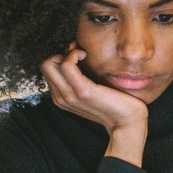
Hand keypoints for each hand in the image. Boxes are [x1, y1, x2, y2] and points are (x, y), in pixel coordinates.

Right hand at [41, 47, 147, 163]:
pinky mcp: (82, 91)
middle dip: (60, 54)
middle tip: (79, 56)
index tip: (78, 58)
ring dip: (68, 53)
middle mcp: (61, 98)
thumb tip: (73, 51)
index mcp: (61, 98)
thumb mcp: (91, 89)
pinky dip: (74, 54)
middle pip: (45, 65)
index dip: (61, 59)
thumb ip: (79, 77)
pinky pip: (66, 64)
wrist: (127, 121)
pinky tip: (86, 55)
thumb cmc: (114, 102)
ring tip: (83, 55)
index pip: (49, 70)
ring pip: (50, 63)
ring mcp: (70, 95)